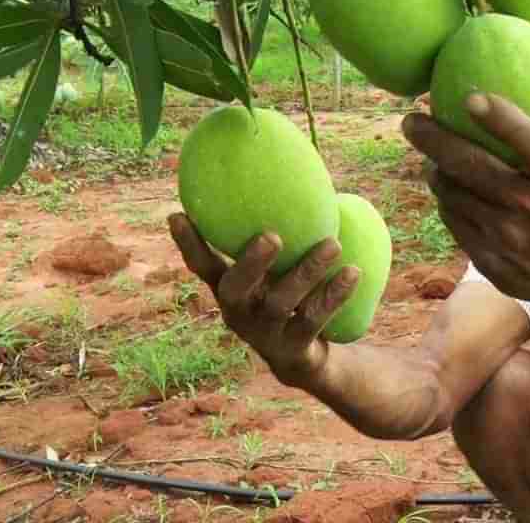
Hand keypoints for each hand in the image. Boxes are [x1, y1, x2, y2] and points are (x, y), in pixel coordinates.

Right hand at [167, 213, 357, 388]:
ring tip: (333, 243)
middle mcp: (240, 313)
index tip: (177, 214)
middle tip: (272, 236)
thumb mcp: (277, 269)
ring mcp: (266, 335)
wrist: (306, 357)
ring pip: (281, 303)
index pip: (202, 266)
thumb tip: (292, 171)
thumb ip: (277, 233)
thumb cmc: (289, 294)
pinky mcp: (294, 350)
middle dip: (250, 262)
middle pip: (235, 289)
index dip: (188, 244)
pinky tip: (353, 272)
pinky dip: (334, 295)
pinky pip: (314, 320)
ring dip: (307, 271)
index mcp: (231, 289)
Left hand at [401, 90, 529, 307]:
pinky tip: (446, 187)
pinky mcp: (491, 262)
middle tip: (412, 120)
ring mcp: (511, 240)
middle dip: (434, 140)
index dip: (502, 120)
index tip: (471, 96)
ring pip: (453, 194)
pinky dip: (446, 199)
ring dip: (435, 170)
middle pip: (474, 168)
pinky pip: (453, 220)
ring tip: (429, 156)